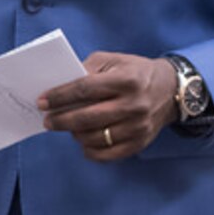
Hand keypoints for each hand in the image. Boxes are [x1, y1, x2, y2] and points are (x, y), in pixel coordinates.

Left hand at [38, 53, 178, 161]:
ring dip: (74, 134)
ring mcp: (138, 126)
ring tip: (68, 128)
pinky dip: (90, 150)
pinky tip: (83, 141)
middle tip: (48, 121)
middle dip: (61, 120)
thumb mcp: (114, 60)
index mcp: (127, 80)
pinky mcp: (140, 142)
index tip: (42, 102)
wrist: (171, 90)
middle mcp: (134, 104)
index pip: (85, 89)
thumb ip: (87, 70)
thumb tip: (60, 87)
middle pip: (87, 117)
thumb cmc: (136, 72)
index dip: (59, 97)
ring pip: (95, 138)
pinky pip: (108, 154)